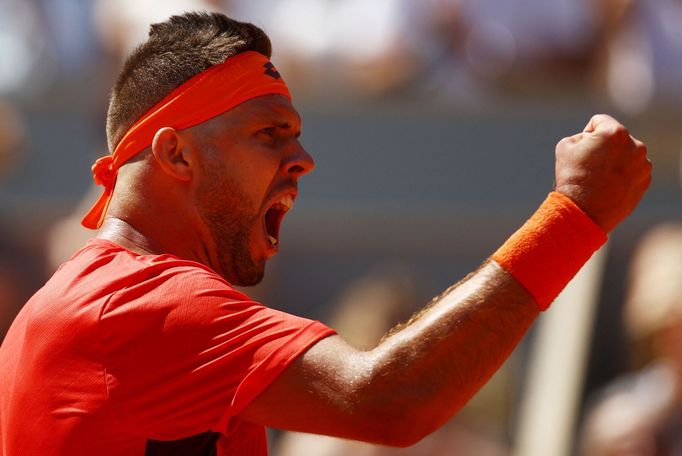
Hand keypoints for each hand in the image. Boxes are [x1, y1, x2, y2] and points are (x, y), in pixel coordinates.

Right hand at [554, 114, 651, 231]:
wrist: (584, 211)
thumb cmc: (572, 177)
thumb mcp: (565, 147)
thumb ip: (581, 135)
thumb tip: (591, 139)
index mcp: (615, 132)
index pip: (599, 122)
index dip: (586, 133)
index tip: (581, 150)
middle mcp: (635, 145)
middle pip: (615, 138)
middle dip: (604, 147)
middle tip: (590, 166)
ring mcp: (643, 164)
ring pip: (626, 154)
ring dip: (615, 160)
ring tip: (600, 178)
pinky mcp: (645, 180)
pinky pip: (633, 170)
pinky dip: (623, 175)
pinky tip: (609, 186)